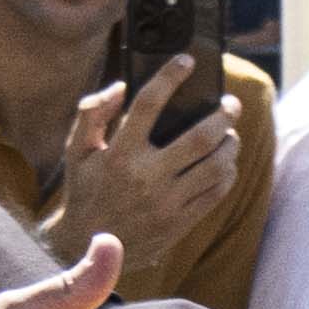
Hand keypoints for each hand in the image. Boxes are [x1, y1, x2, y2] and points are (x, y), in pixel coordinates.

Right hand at [53, 57, 248, 287]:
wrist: (87, 247)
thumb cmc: (85, 190)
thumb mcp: (77, 151)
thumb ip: (92, 114)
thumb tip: (121, 87)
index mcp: (119, 154)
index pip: (148, 104)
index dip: (169, 77)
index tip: (186, 60)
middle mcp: (146, 177)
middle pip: (200, 138)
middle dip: (223, 115)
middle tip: (231, 103)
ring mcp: (167, 202)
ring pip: (216, 167)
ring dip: (230, 144)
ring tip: (231, 133)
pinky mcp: (180, 222)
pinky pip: (216, 193)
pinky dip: (228, 173)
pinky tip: (226, 163)